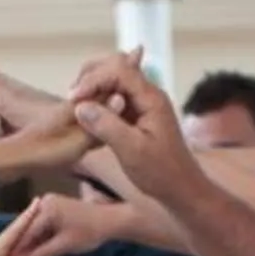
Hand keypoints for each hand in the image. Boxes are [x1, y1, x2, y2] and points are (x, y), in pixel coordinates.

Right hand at [0, 192, 131, 255]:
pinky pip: (44, 224)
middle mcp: (45, 202)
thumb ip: (44, 254)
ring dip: (31, 242)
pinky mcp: (56, 208)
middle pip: (30, 228)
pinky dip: (41, 237)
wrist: (110, 221)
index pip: (27, 232)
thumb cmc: (89, 232)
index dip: (18, 249)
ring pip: (36, 227)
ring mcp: (50, 203)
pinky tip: (35, 250)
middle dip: (23, 246)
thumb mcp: (65, 245)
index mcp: (47, 209)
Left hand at [0, 199, 52, 255]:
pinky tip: (27, 239)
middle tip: (40, 204)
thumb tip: (31, 254)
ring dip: (25, 229)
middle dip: (27, 218)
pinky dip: (20, 242)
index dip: (27, 216)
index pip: (15, 229)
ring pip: (13, 240)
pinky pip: (10, 249)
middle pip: (14, 231)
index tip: (38, 202)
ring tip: (38, 217)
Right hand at [67, 51, 201, 204]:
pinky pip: (115, 96)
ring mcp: (144, 103)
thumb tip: (80, 107)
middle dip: (91, 77)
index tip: (74, 99)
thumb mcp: (131, 151)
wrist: (182, 189)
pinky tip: (87, 114)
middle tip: (72, 98)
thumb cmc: (161, 173)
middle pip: (117, 66)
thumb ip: (106, 126)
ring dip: (94, 87)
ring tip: (77, 105)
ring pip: (115, 79)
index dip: (93, 79)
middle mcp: (149, 94)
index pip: (119, 69)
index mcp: (152, 98)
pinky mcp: (139, 114)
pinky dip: (99, 99)